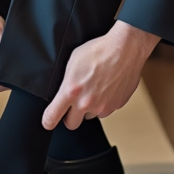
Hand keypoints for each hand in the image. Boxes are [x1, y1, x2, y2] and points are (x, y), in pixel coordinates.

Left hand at [42, 21, 160, 130]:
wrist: (125, 49)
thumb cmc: (99, 51)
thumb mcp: (73, 61)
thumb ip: (66, 82)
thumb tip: (63, 92)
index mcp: (71, 91)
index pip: (52, 117)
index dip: (48, 121)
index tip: (48, 121)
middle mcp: (86, 102)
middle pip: (72, 124)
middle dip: (70, 116)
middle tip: (73, 105)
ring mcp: (102, 106)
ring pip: (90, 115)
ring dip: (90, 107)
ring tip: (95, 88)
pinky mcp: (116, 105)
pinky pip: (105, 110)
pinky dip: (104, 102)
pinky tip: (106, 87)